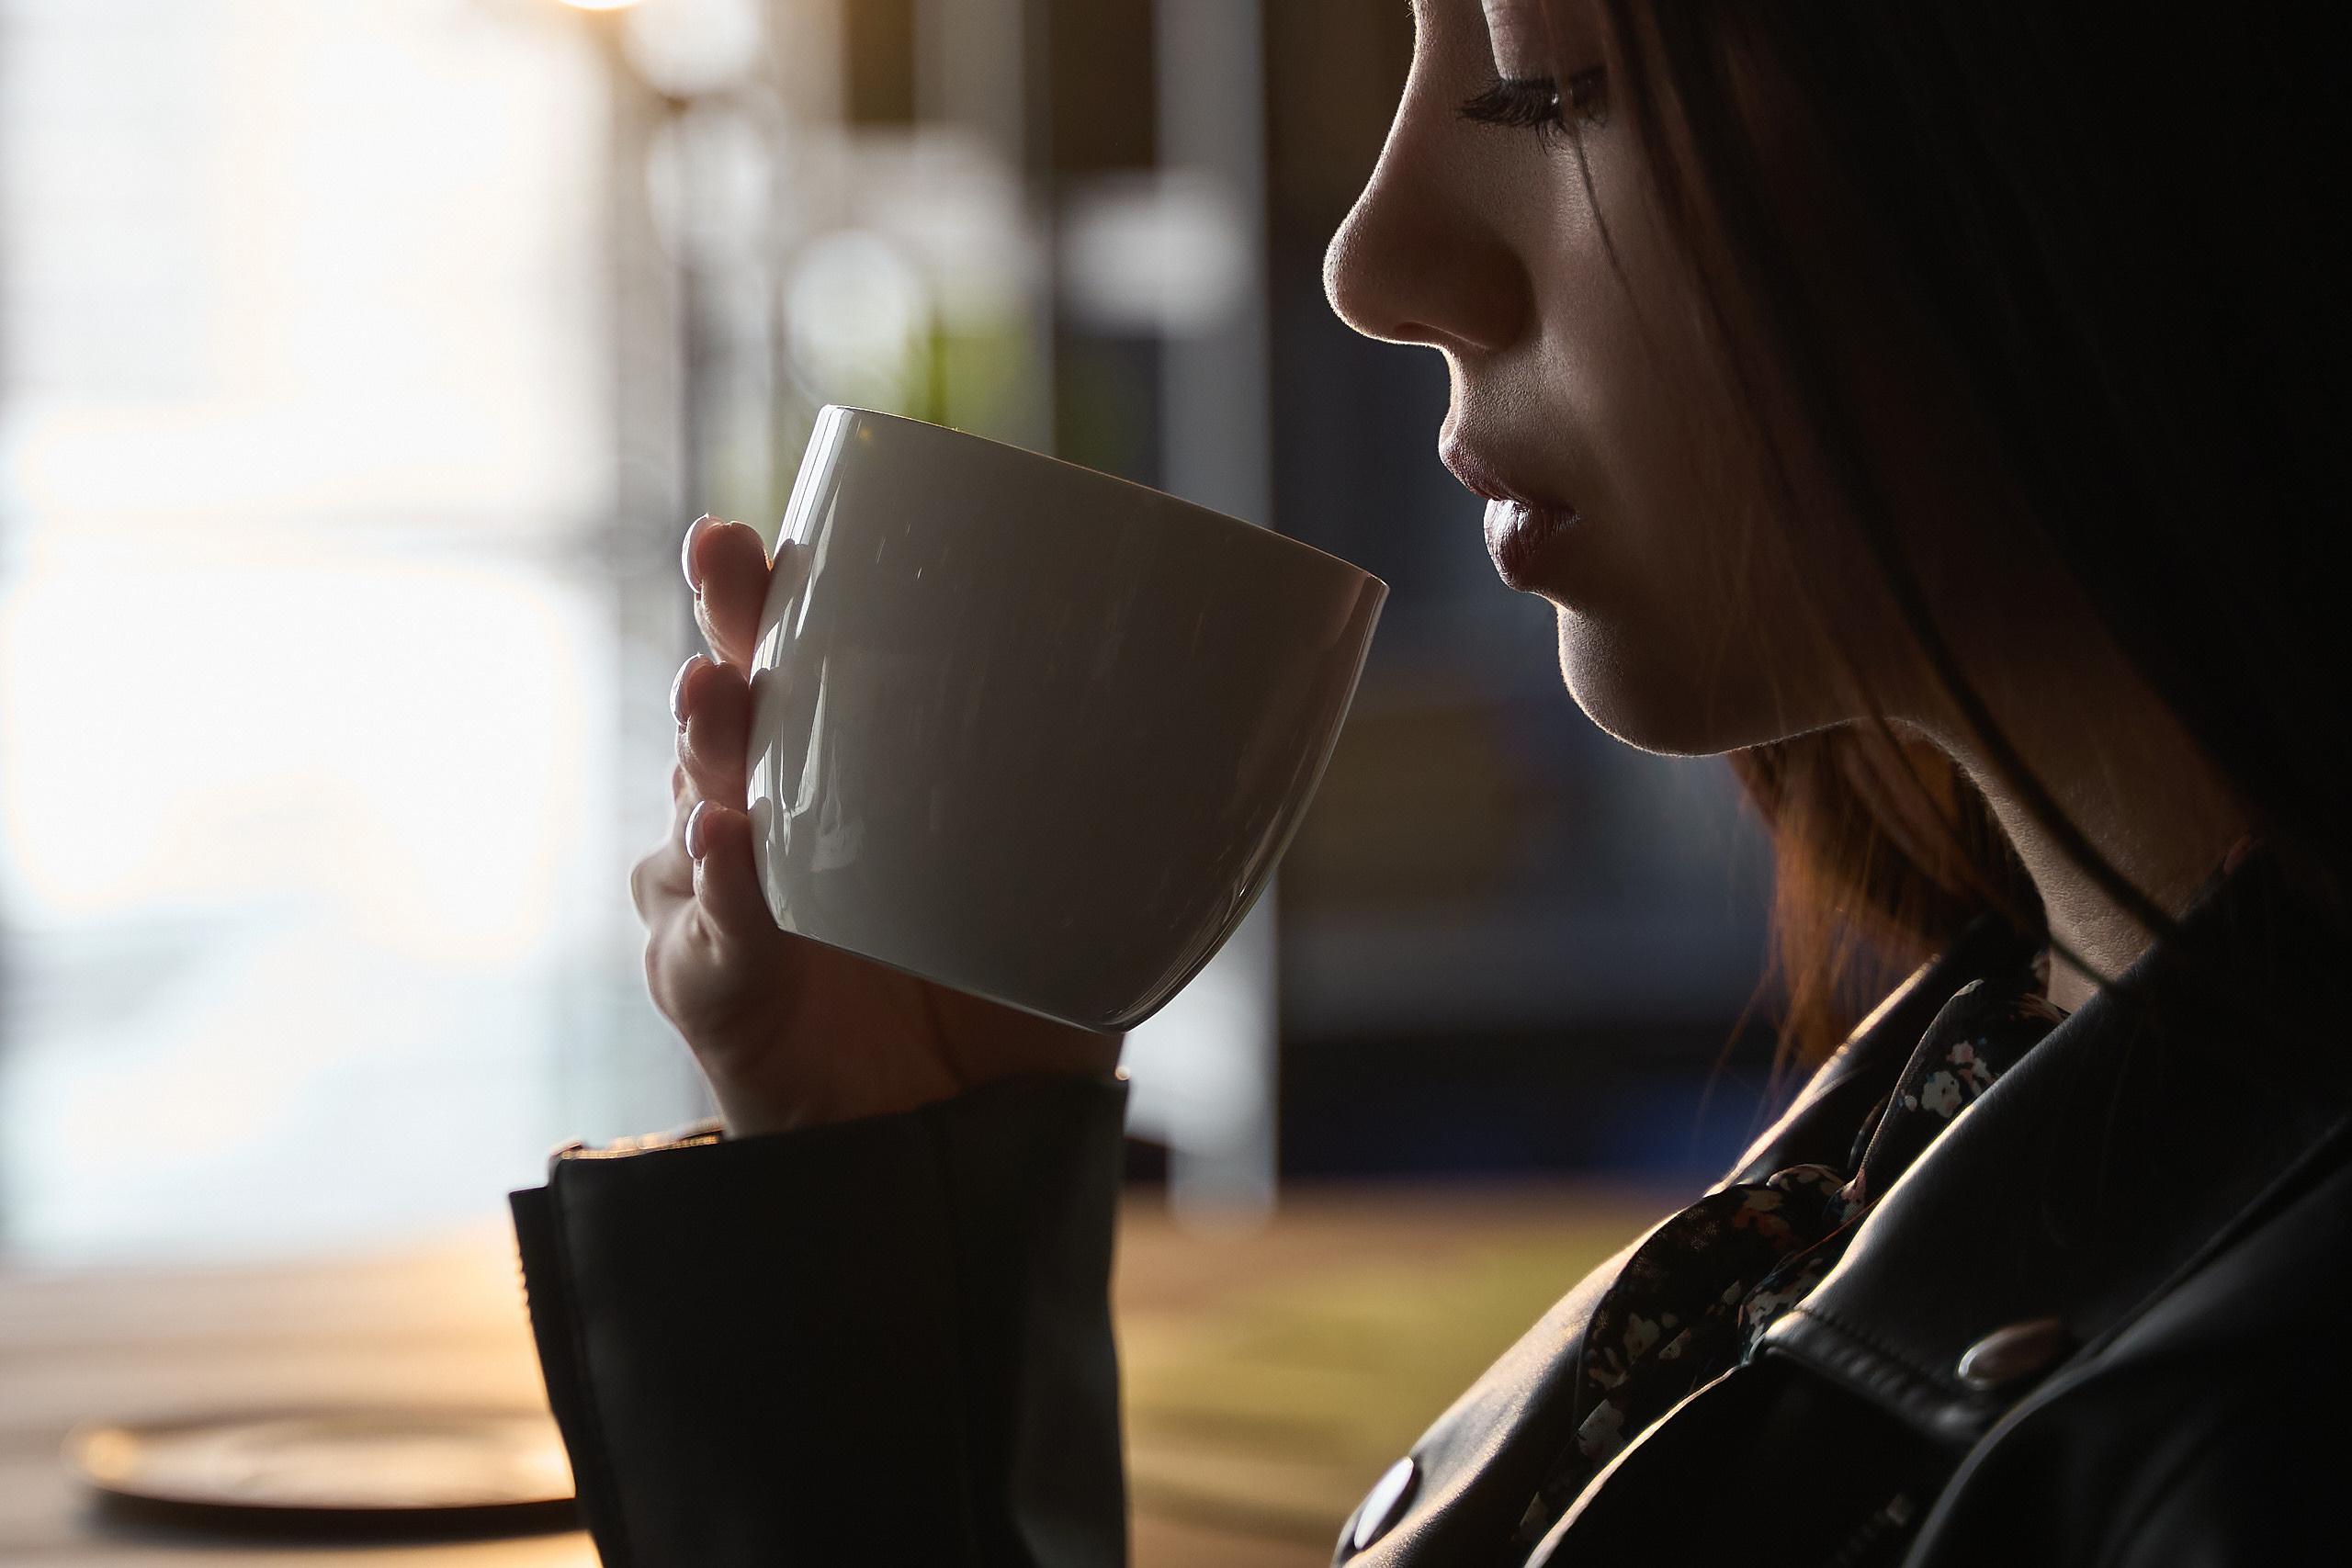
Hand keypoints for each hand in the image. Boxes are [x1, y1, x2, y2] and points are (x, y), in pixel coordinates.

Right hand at [631, 517, 1120, 1137]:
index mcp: (846, 775)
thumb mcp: (1094, 896)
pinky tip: (722, 845)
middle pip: (730, 706)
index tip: (768, 527)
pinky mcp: (721, 996)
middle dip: (724, 626)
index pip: (797, 664)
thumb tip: (1252, 713)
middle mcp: (772, 822)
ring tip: (718, 693)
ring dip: (706, 745)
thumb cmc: (1017, 1004)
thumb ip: (1135, 814)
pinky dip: (712, 896)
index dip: (772, 592)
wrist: (975, 1151)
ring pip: (697, 807)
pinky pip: (706, 942)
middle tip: (727, 559)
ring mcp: (734, 906)